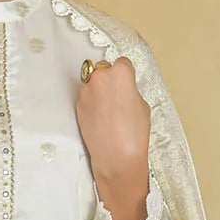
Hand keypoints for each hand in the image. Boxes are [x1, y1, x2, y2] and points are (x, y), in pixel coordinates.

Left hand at [75, 55, 150, 193]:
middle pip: (104, 70)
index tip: (127, 85)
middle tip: (117, 98)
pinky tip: (100, 119)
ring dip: (99, 92)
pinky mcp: (77, 106)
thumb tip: (123, 90)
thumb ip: (130, 90)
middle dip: (109, 80)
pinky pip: (86, 97)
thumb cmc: (134, 133)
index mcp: (120, 72)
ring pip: (93, 83)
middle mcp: (99, 77)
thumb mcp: (142, 105)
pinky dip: (92, 104)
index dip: (126, 75)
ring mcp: (86, 91)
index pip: (122, 63)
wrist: (116, 157)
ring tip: (108, 112)